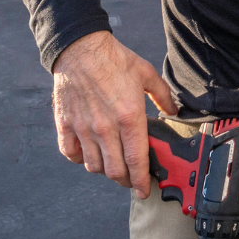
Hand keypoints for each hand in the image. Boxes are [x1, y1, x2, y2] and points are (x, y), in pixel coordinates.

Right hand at [51, 30, 177, 197]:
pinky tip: (89, 153)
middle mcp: (105, 128)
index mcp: (129, 117)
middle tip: (132, 179)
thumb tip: (172, 112)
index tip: (144, 190)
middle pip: (114, 171)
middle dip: (126, 180)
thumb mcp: (146, 74)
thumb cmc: (114, 60)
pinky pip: (71, 154)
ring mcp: (83, 128)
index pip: (136, 160)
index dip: (141, 180)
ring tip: (113, 165)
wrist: (80, 48)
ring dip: (105, 170)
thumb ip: (163, 96)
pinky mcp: (66, 125)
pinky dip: (80, 159)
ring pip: (93, 166)